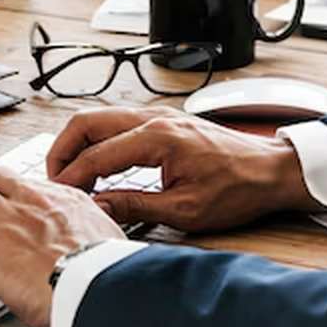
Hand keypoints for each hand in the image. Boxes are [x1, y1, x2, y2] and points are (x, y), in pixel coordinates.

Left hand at [0, 163, 126, 326]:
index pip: (17, 180)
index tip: (0, 212)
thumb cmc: (108, 273)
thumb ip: (89, 226)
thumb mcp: (107, 233)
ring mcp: (6, 221)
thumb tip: (91, 232)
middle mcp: (30, 201)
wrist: (102, 291)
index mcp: (60, 197)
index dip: (1, 194)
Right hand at [47, 107, 315, 232]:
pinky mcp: (164, 121)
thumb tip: (96, 208)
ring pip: (99, 118)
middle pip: (86, 122)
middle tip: (54, 182)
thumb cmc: (238, 190)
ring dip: (79, 144)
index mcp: (157, 138)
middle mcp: (154, 118)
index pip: (96, 155)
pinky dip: (98, 141)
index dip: (71, 178)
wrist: (272, 171)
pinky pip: (117, 123)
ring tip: (71, 177)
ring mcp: (158, 115)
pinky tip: (98, 166)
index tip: (57, 197)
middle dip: (62, 151)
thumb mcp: (185, 210)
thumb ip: (135, 206)